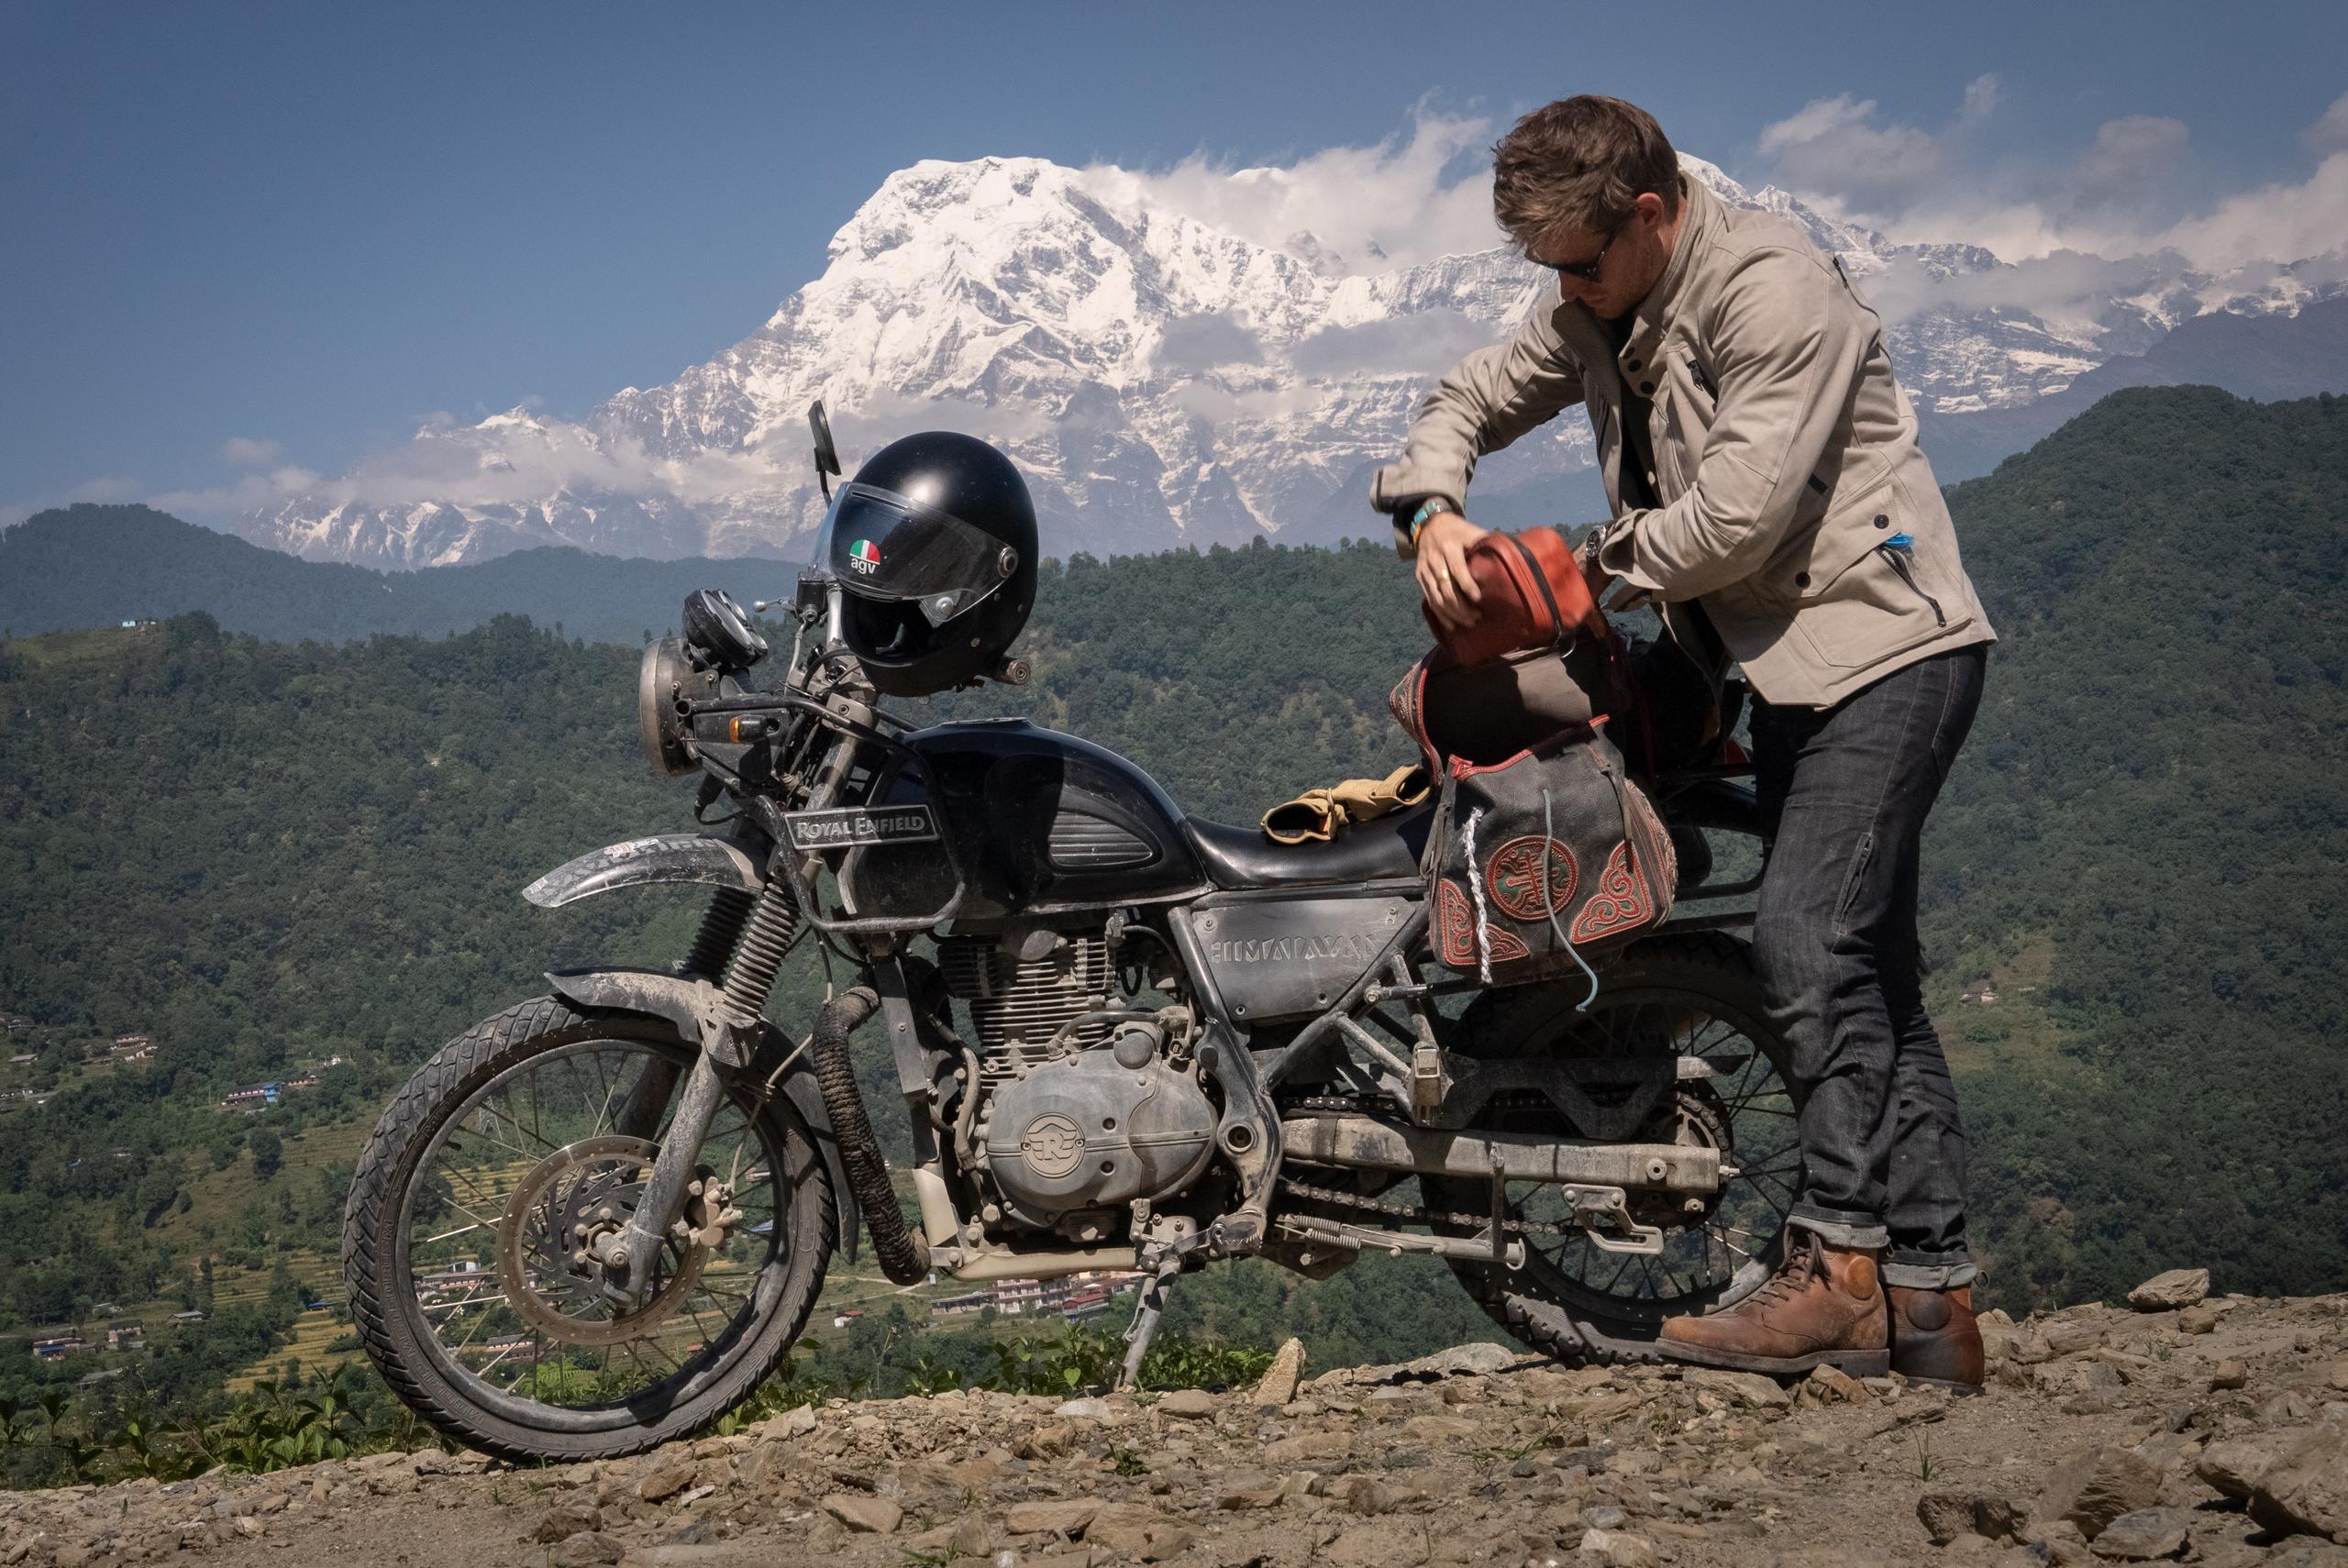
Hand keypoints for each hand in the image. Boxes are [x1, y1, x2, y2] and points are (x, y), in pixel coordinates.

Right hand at [1414, 511, 1488, 631]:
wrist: (1430, 524)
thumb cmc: (1457, 530)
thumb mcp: (1471, 531)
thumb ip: (1485, 543)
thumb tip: (1509, 555)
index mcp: (1449, 547)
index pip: (1457, 569)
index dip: (1467, 585)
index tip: (1478, 599)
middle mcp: (1434, 559)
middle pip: (1446, 588)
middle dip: (1461, 606)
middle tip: (1477, 617)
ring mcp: (1425, 569)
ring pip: (1436, 597)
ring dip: (1452, 613)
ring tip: (1468, 622)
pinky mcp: (1419, 577)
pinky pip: (1429, 599)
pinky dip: (1440, 614)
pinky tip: (1451, 624)